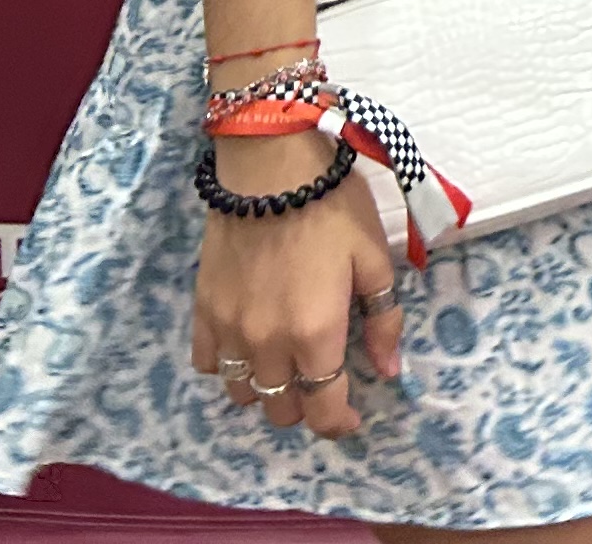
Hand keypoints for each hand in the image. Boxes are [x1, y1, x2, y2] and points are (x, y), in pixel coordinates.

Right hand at [192, 140, 399, 436]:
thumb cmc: (332, 208)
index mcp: (316, 334)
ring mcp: (230, 330)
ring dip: (266, 389)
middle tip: (321, 383)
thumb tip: (388, 372)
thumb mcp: (374, 260)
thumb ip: (383, 321)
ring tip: (283, 364)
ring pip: (242, 394)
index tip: (351, 419)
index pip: (324, 408)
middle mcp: (267, 344)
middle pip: (281, 408)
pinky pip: (208, 364)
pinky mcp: (203, 310)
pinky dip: (227, 365)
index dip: (340, 424)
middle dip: (305, 405)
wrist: (271, 167)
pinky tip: (246, 344)